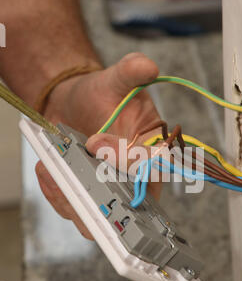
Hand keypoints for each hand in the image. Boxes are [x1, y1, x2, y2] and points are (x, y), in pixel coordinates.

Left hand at [35, 53, 161, 239]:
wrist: (76, 105)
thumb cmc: (102, 94)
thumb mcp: (116, 78)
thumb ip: (132, 71)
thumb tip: (148, 66)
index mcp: (152, 150)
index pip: (151, 168)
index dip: (126, 162)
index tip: (96, 142)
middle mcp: (136, 174)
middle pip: (127, 201)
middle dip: (97, 190)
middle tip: (70, 169)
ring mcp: (113, 187)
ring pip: (102, 214)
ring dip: (74, 199)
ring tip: (51, 172)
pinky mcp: (92, 194)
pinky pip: (80, 209)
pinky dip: (61, 198)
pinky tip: (48, 175)